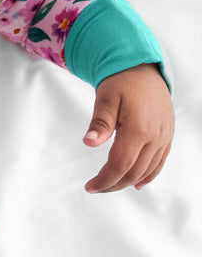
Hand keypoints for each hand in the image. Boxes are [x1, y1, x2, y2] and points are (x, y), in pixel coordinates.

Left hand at [83, 63, 173, 192]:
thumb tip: (89, 142)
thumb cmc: (121, 81)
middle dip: (114, 184)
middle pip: (134, 171)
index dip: (105, 179)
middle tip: (95, 187)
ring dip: (128, 181)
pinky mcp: (166, 136)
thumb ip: (100, 122)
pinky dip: (148, 175)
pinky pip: (159, 162)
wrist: (143, 69)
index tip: (90, 186)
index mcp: (138, 129)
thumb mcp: (105, 98)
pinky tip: (137, 183)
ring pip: (147, 170)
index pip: (121, 164)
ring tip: (109, 185)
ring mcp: (163, 137)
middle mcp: (155, 137)